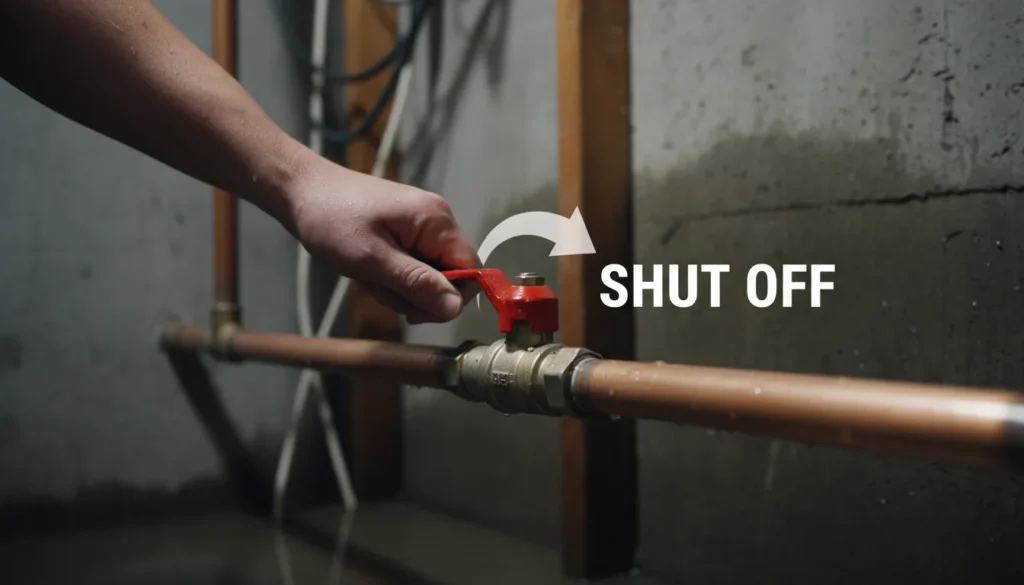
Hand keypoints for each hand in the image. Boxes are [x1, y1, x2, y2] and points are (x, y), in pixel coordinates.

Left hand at [284, 155, 480, 323]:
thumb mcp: (373, 259)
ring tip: (370, 277)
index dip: (450, 298)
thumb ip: (417, 283)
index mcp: (437, 221)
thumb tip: (455, 308)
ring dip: (401, 287)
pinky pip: (413, 265)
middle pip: (451, 277)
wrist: (300, 190)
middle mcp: (437, 220)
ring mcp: (421, 225)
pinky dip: (392, 276)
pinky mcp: (405, 231)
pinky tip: (369, 270)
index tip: (415, 309)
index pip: (472, 271)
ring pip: (429, 275)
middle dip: (417, 294)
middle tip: (382, 288)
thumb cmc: (332, 220)